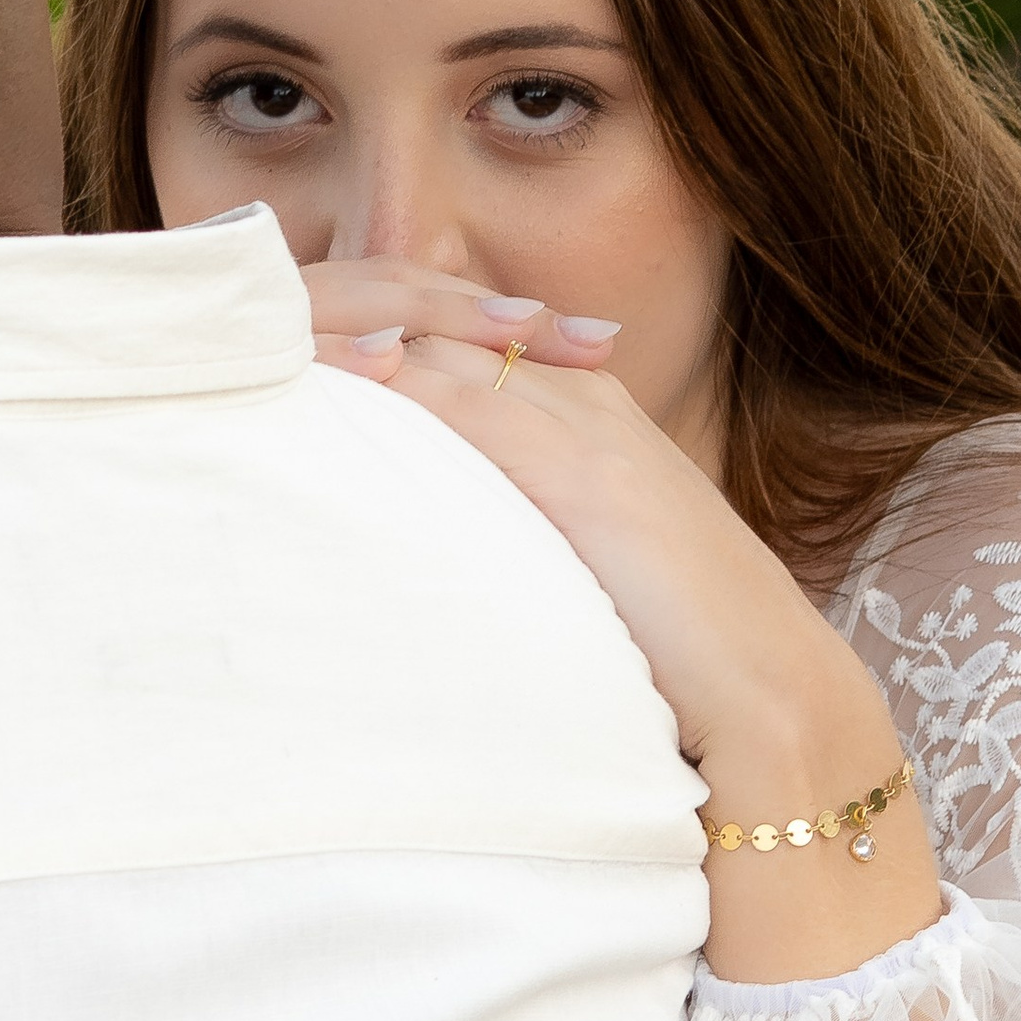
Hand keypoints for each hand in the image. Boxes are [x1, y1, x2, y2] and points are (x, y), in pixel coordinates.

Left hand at [305, 260, 942, 981]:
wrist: (770, 703)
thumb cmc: (677, 662)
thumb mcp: (577, 574)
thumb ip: (516, 539)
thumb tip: (426, 557)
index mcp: (590, 417)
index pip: (462, 346)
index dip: (376, 339)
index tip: (284, 347)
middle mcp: (584, 403)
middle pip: (442, 328)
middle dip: (351, 316)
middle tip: (250, 324)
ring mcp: (584, 428)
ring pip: (444, 348)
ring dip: (354, 338)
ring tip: (260, 335)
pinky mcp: (579, 468)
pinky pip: (462, 400)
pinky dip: (388, 381)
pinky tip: (323, 377)